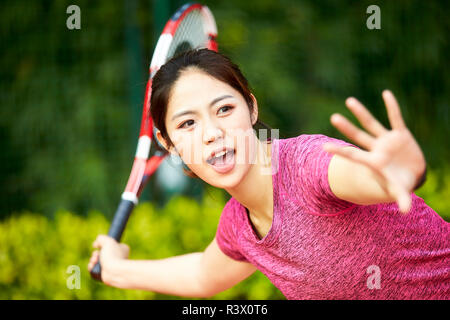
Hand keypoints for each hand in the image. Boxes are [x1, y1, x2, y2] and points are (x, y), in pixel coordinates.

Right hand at [88, 235, 129, 272]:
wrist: (114, 272)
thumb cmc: (113, 256)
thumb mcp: (108, 241)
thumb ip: (101, 238)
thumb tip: (95, 244)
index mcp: (122, 249)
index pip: (110, 245)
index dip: (102, 245)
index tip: (98, 245)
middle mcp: (117, 258)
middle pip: (101, 253)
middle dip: (95, 253)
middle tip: (96, 255)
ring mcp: (111, 267)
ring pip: (97, 261)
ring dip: (92, 260)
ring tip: (94, 261)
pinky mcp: (105, 274)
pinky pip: (95, 269)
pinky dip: (91, 267)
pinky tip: (92, 266)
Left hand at [323, 90, 425, 213]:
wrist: (411, 175)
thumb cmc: (400, 184)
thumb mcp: (400, 191)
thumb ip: (402, 199)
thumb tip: (405, 211)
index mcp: (372, 162)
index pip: (352, 155)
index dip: (339, 151)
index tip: (324, 147)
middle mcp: (376, 149)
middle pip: (358, 137)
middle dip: (346, 128)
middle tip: (333, 117)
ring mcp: (386, 141)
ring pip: (371, 124)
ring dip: (361, 113)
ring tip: (349, 100)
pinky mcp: (400, 135)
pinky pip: (396, 118)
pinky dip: (392, 107)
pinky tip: (386, 93)